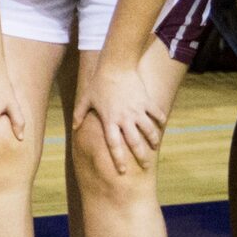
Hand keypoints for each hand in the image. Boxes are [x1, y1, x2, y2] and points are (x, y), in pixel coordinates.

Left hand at [74, 59, 162, 176]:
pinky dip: (160, 120)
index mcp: (110, 120)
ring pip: (149, 130)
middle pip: (134, 142)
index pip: (114, 145)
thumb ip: (80, 114)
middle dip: (140, 157)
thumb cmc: (99, 82)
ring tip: (154, 147)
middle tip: (144, 166)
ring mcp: (137, 110)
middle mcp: (125, 118)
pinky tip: (161, 125)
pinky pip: (156, 114)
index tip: (121, 171)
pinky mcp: (147, 101)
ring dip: (153, 140)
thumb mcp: (86, 98)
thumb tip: (75, 126)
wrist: (116, 65)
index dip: (118, 159)